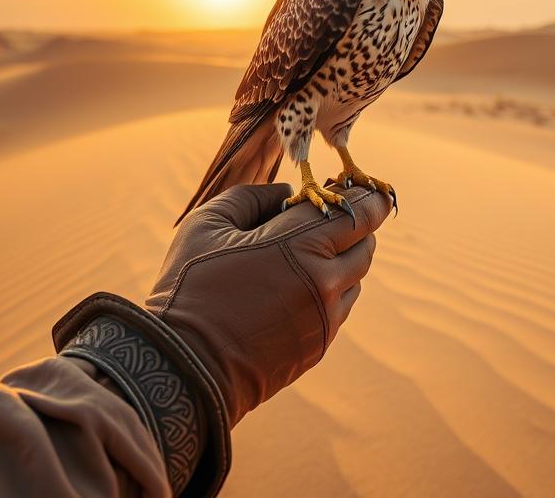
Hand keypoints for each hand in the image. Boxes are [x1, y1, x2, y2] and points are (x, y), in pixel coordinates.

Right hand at [145, 182, 389, 424]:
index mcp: (299, 243)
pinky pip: (340, 307)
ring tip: (311, 252)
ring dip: (344, 260)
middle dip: (357, 226)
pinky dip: (331, 290)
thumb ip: (253, 197)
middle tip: (337, 215)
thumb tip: (286, 193)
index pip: (359, 212)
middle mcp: (324, 280)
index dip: (369, 198)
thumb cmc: (190, 289)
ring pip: (356, 278)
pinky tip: (299, 286)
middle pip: (366, 243)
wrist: (184, 367)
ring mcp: (325, 317)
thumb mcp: (209, 224)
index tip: (365, 189)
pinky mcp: (319, 345)